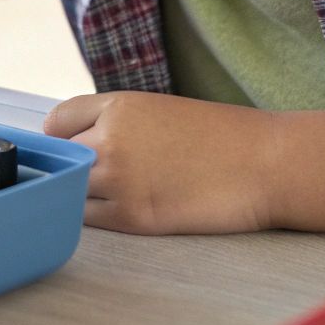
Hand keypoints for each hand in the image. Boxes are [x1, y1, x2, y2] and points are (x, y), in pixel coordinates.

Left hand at [43, 91, 278, 233]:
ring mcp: (117, 179)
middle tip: (98, 176)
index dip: (65, 138)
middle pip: (60, 158)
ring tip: (115, 194)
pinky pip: (88, 218)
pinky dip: (97, 217)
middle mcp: (109, 139)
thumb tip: (78, 142)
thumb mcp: (161, 110)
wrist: (267, 164)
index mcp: (118, 106)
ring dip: (82, 194)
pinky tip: (125, 210)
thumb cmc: (222, 136)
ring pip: (70, 190)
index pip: (57, 123)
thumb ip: (117, 122)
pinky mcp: (130, 216)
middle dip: (73, 167)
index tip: (76, 149)